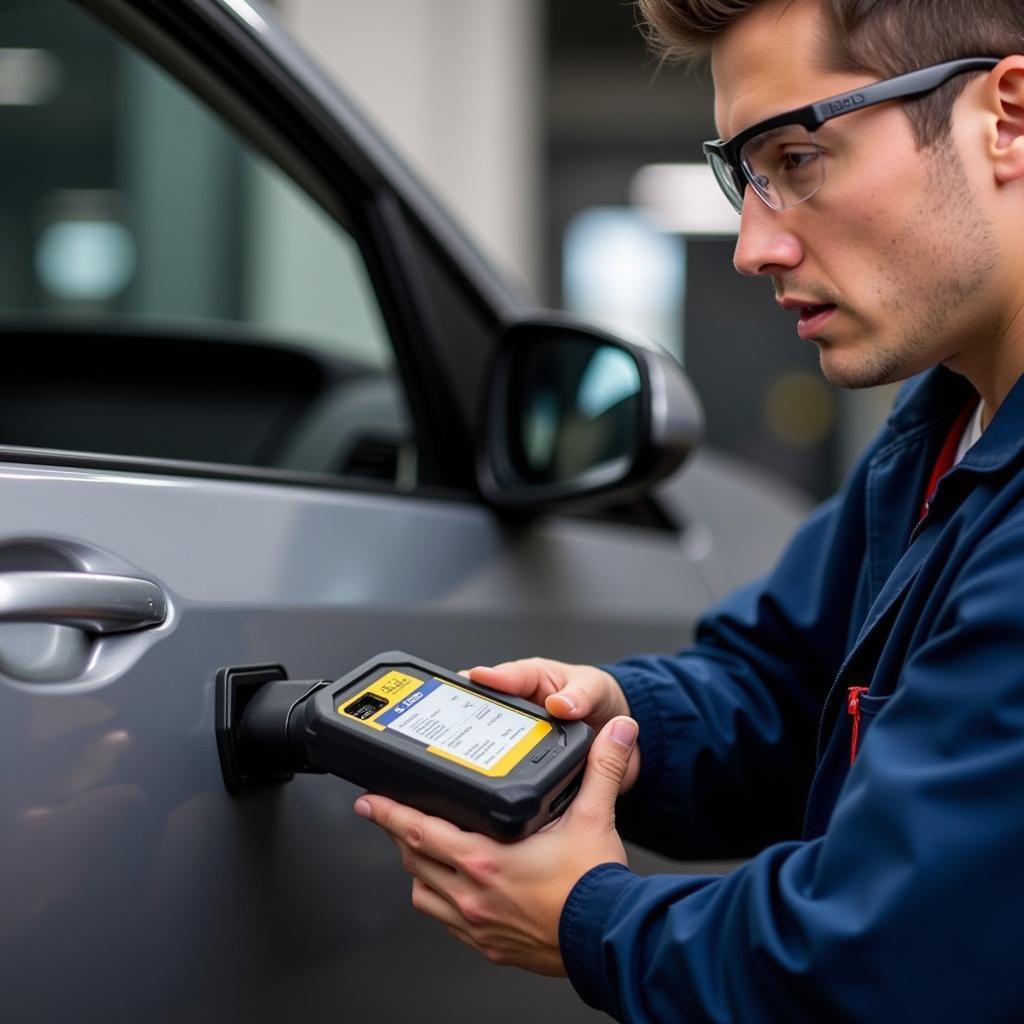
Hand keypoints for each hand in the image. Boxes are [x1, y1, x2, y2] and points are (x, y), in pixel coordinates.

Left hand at [354, 715, 638, 974]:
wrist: (609, 942)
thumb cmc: (594, 888)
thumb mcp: (596, 816)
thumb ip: (604, 767)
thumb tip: (618, 731)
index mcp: (486, 859)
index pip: (419, 829)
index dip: (388, 812)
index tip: (369, 799)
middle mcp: (473, 894)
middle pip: (414, 859)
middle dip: (395, 834)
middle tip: (384, 815)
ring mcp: (478, 924)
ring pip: (424, 894)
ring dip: (417, 869)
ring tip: (415, 849)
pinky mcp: (489, 946)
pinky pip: (446, 924)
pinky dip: (439, 902)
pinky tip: (449, 891)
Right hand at [468, 658, 639, 793]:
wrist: (625, 738)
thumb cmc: (603, 699)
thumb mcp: (595, 689)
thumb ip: (581, 695)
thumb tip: (560, 703)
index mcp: (532, 680)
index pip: (505, 676)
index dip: (487, 678)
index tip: (473, 678)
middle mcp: (520, 708)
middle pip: (486, 710)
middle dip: (467, 714)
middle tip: (450, 720)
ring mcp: (522, 737)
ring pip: (492, 740)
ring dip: (478, 746)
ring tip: (460, 755)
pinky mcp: (529, 764)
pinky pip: (510, 768)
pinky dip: (500, 775)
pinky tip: (486, 786)